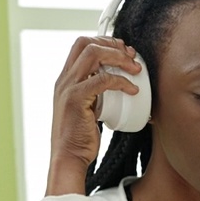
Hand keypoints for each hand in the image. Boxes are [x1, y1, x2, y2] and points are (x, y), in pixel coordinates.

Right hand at [47, 36, 141, 195]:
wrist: (69, 157)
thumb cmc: (80, 138)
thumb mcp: (87, 109)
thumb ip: (95, 95)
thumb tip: (117, 87)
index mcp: (66, 80)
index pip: (81, 46)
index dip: (104, 42)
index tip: (124, 51)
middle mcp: (64, 80)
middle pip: (86, 43)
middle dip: (112, 44)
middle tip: (131, 55)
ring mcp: (67, 88)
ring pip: (93, 55)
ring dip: (118, 57)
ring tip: (135, 68)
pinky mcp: (75, 99)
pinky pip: (102, 80)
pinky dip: (121, 81)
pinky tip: (133, 89)